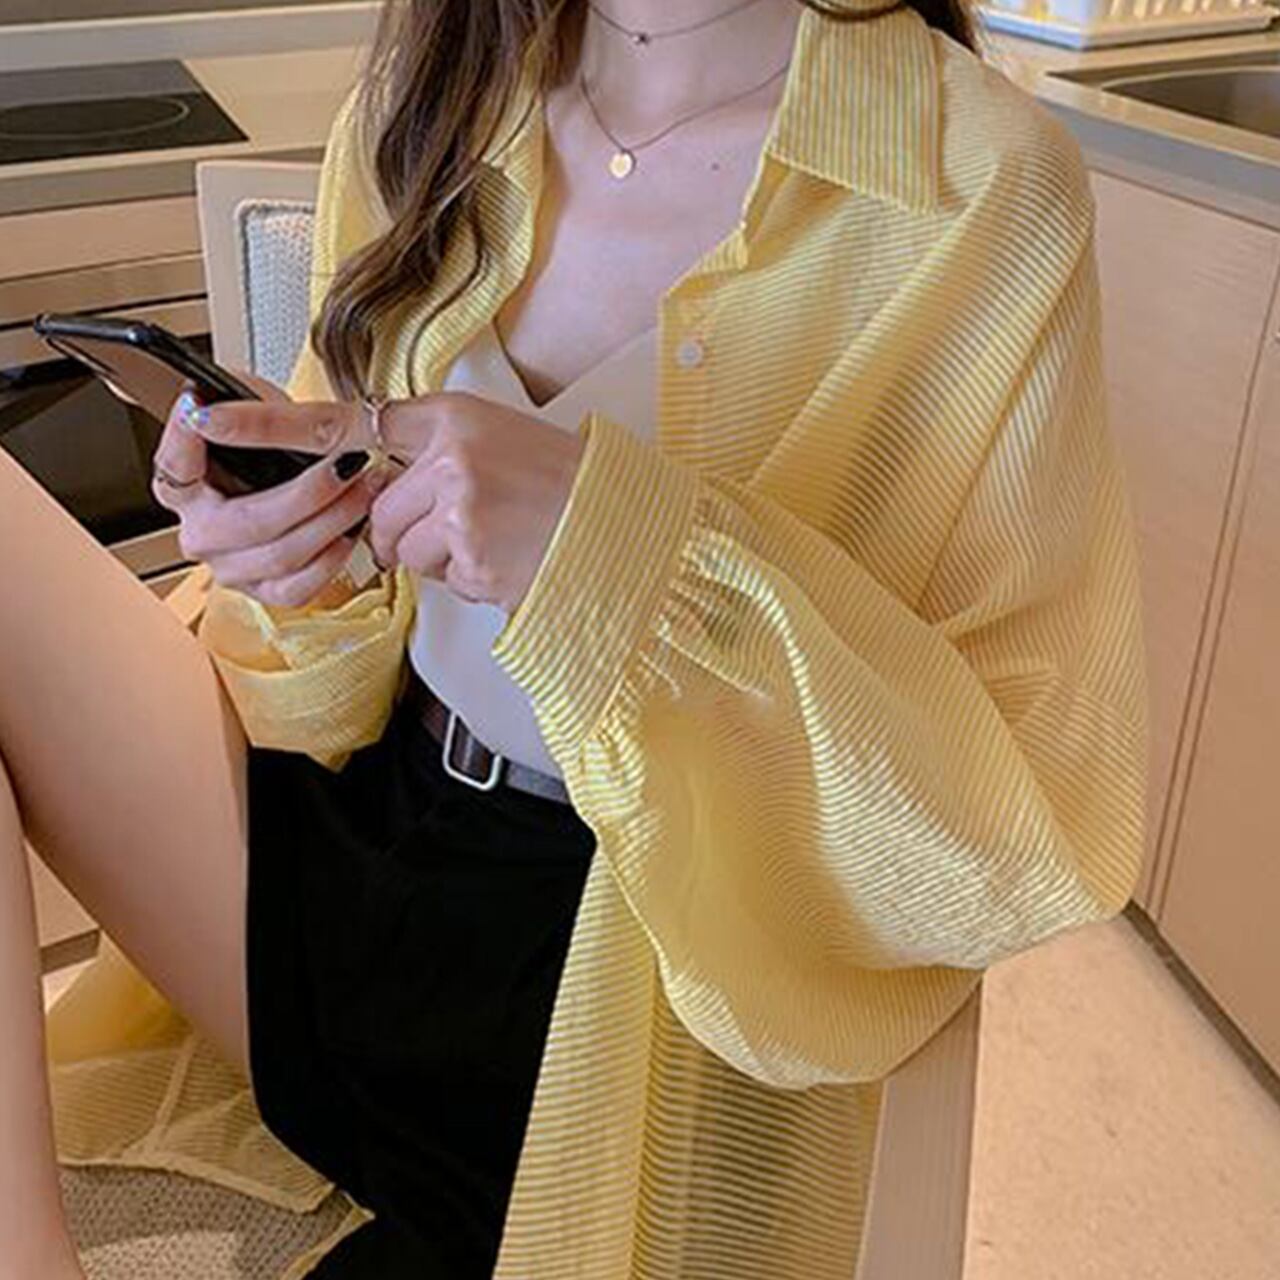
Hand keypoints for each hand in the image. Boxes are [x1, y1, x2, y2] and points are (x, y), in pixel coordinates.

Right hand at [151, 373, 391, 607]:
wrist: (304, 487)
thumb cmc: (278, 451)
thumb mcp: (261, 414)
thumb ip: (242, 407)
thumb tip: (206, 398)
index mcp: (183, 488)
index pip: (175, 462)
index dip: (184, 436)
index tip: (198, 406)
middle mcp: (200, 533)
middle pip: (247, 522)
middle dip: (309, 492)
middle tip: (347, 463)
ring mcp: (231, 567)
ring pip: (281, 555)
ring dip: (334, 520)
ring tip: (366, 489)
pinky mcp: (264, 592)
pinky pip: (298, 587)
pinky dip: (332, 559)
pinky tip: (353, 530)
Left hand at [188, 391, 586, 612]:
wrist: (619, 522)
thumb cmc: (560, 483)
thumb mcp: (493, 439)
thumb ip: (428, 452)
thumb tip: (379, 490)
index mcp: (450, 417)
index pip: (345, 423)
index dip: (271, 425)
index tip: (211, 417)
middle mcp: (449, 455)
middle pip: (377, 510)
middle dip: (407, 530)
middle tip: (467, 521)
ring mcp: (459, 506)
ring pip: (402, 549)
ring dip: (438, 556)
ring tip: (495, 538)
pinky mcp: (471, 555)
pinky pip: (439, 577)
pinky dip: (468, 577)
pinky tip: (508, 558)